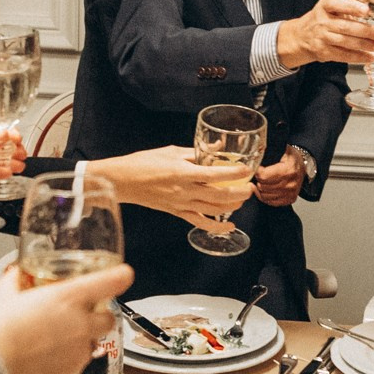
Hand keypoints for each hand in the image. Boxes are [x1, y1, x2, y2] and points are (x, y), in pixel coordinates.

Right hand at [0, 262, 131, 373]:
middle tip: (82, 311)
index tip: (122, 275)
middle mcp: (79, 324)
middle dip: (100, 313)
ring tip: (57, 336)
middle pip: (110, 317)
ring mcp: (77, 351)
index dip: (121, 276)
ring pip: (94, 342)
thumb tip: (17, 274)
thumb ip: (15, 281)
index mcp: (67, 298)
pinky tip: (48, 354)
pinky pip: (78, 362)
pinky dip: (69, 357)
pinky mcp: (69, 373)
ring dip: (83, 337)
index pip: (112, 282)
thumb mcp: (1, 296)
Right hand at [97, 145, 250, 226]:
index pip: (216, 173)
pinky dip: (216, 226)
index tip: (248, 170)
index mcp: (183, 172)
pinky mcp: (176, 213)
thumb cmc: (144, 162)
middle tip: (251, 187)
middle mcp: (185, 190)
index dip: (235, 173)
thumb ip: (196, 151)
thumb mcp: (171, 150)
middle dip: (240, 192)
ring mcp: (181, 204)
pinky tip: (229, 225)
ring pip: (214, 210)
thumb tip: (218, 147)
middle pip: (220, 195)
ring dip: (232, 206)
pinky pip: (200, 222)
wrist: (123, 181)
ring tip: (243, 199)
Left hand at [253, 145, 306, 206]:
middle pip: (263, 186)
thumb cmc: (292, 158)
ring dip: (260, 189)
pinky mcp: (289, 200)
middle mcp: (290, 184)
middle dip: (257, 180)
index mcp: (288, 170)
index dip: (257, 171)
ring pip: (264, 195)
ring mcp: (290, 194)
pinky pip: (270, 202)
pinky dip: (264, 196)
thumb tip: (256, 150)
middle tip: (258, 174)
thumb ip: (269, 150)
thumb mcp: (283, 150)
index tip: (256, 168)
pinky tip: (264, 189)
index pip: (264, 176)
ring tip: (260, 181)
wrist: (304, 166)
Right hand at [276, 0, 373, 67]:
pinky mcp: (324, 52)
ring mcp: (321, 38)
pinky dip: (358, 57)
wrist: (301, 36)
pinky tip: (369, 56)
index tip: (366, 10)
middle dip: (365, 30)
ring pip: (345, 42)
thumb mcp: (332, 6)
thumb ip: (352, 2)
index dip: (352, 7)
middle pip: (344, 26)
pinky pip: (343, 55)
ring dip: (364, 45)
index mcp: (324, 6)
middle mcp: (322, 21)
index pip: (336, 3)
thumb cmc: (322, 18)